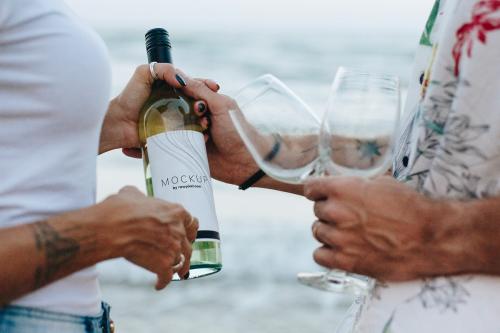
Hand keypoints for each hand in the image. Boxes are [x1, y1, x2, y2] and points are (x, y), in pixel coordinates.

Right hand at [96, 186, 198, 288]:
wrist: (110, 229)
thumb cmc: (119, 210)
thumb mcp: (131, 194)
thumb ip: (140, 197)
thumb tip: (136, 197)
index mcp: (175, 212)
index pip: (190, 222)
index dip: (188, 229)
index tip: (186, 234)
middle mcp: (178, 230)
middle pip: (188, 243)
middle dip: (184, 250)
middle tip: (181, 255)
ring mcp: (173, 248)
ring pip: (181, 261)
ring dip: (178, 268)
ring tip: (175, 273)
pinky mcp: (164, 265)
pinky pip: (167, 276)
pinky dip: (163, 282)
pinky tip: (158, 285)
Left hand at [99, 64, 218, 156]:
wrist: (119, 123)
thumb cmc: (130, 97)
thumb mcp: (144, 73)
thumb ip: (163, 69)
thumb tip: (183, 80)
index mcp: (173, 90)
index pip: (194, 86)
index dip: (206, 86)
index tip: (214, 87)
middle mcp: (178, 105)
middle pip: (200, 103)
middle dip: (209, 104)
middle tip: (208, 105)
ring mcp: (178, 122)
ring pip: (199, 120)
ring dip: (206, 121)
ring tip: (205, 121)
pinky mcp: (175, 137)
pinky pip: (191, 136)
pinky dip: (200, 136)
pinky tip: (203, 134)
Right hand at [175, 78, 261, 184]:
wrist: (243, 162)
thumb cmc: (237, 131)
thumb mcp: (221, 106)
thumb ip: (201, 91)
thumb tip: (181, 77)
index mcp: (209, 101)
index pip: (188, 89)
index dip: (183, 89)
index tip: (182, 91)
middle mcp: (199, 114)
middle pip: (178, 105)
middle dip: (185, 108)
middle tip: (200, 114)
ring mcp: (193, 130)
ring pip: (176, 122)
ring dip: (185, 125)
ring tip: (203, 130)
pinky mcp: (189, 146)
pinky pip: (176, 140)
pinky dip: (181, 139)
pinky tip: (194, 141)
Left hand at [304, 176, 460, 281]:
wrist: (432, 237)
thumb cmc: (412, 207)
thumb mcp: (383, 183)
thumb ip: (356, 185)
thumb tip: (343, 186)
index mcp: (342, 189)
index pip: (311, 187)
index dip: (317, 191)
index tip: (322, 194)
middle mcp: (336, 212)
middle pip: (317, 210)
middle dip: (330, 211)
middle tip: (350, 215)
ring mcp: (339, 238)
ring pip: (317, 231)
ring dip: (330, 231)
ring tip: (350, 233)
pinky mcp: (345, 261)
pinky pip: (319, 255)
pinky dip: (328, 253)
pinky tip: (342, 250)